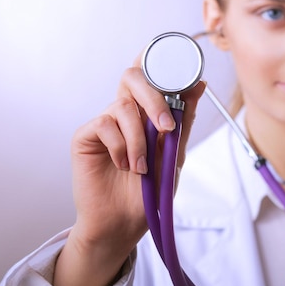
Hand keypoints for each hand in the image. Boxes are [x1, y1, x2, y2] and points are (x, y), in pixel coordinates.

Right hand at [54, 63, 204, 285]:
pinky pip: (104, 124)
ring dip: (138, 139)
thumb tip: (199, 85)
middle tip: (166, 127)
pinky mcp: (85, 136)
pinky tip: (123, 166)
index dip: (156, 61)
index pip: (148, 76)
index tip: (178, 67)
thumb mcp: (174, 155)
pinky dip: (120, 146)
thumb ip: (183, 121)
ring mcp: (104, 123)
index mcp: (145, 113)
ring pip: (122, 106)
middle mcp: (123, 113)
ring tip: (141, 167)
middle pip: (132, 78)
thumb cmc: (149, 192)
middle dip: (154, 99)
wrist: (123, 224)